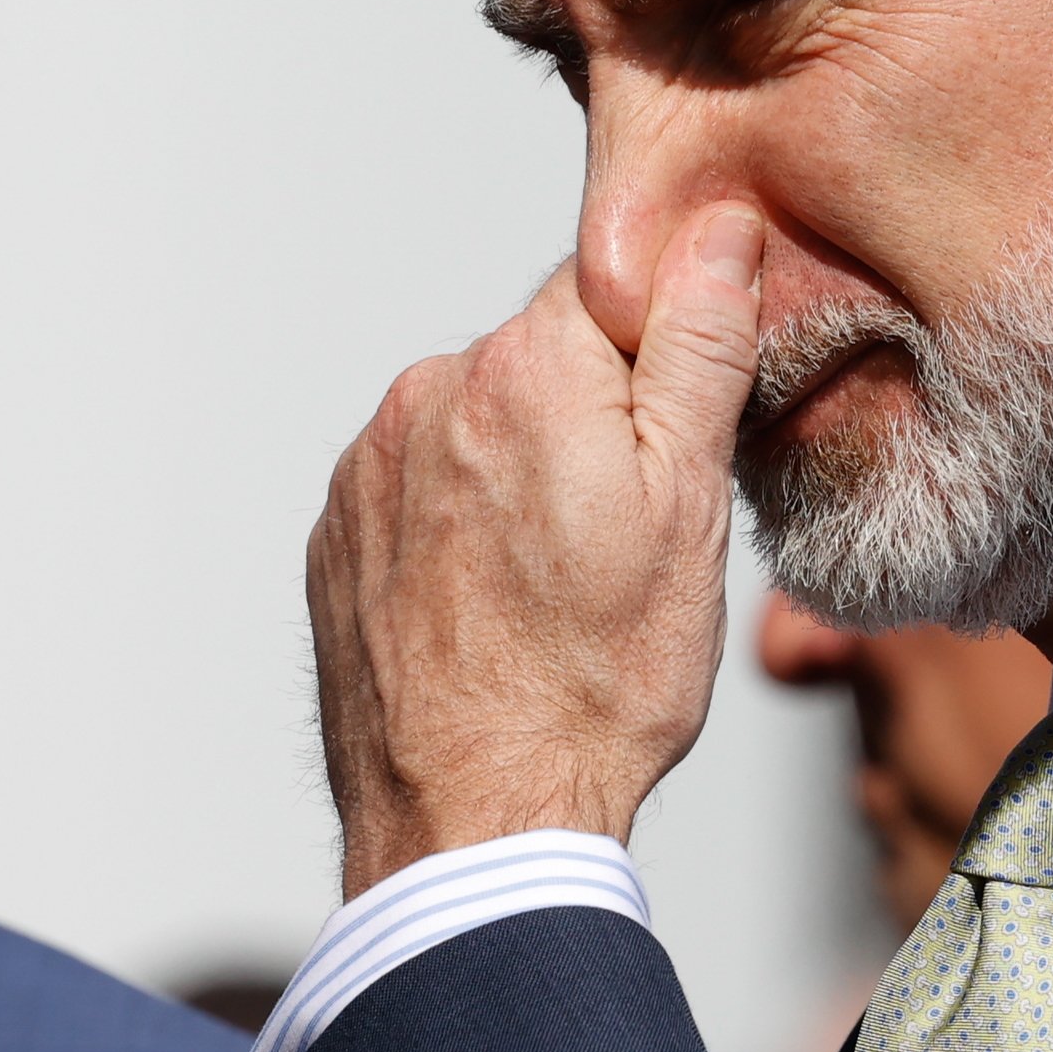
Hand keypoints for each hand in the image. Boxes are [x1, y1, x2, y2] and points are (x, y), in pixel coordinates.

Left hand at [311, 205, 765, 894]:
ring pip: (480, 425)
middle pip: (542, 357)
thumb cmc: (597, 683)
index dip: (660, 355)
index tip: (671, 441)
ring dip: (522, 473)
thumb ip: (698, 347)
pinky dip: (461, 527)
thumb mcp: (689, 507)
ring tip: (556, 584)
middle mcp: (425, 396)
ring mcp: (368, 469)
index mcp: (522, 369)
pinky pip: (421, 490)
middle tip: (624, 534)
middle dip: (589, 416)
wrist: (475, 822)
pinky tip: (497, 605)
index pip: (611, 286)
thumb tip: (715, 229)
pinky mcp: (337, 534)